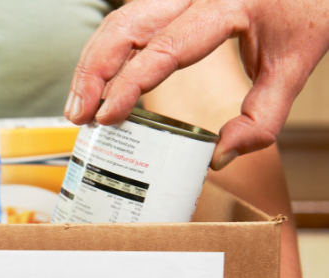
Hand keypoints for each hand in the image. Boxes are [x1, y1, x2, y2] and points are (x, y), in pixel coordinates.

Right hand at [65, 0, 328, 169]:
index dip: (129, 84)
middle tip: (79, 115)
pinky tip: (96, 80)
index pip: (164, 48)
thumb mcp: (296, 64)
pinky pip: (127, 19)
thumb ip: (263, 115)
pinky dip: (105, 51)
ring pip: (118, 20)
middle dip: (93, 73)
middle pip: (125, 26)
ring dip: (91, 63)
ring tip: (78, 104)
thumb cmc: (308, 8)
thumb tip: (220, 156)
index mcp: (224, 5)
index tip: (107, 116)